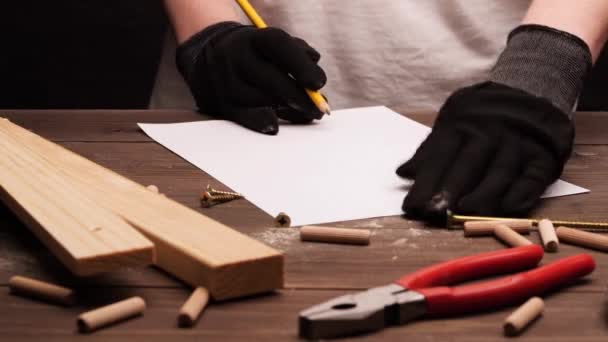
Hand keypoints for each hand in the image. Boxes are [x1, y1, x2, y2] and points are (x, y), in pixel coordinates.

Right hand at [176, 21, 326, 134]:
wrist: (208, 59)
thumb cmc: (254, 53)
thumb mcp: (271, 44)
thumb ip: (296, 53)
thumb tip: (315, 69)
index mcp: (253, 38)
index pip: (278, 46)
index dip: (300, 64)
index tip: (319, 84)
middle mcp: (237, 57)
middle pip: (271, 79)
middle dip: (300, 97)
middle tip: (320, 109)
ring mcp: (226, 82)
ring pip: (262, 101)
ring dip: (289, 111)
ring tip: (305, 114)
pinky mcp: (221, 103)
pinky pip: (243, 116)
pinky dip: (261, 122)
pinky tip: (275, 127)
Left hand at [397, 81, 573, 220]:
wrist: (530, 92)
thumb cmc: (480, 118)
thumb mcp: (452, 124)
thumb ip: (430, 151)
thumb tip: (403, 173)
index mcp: (461, 124)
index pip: (440, 156)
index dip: (425, 183)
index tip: (411, 207)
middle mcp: (490, 132)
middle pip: (468, 163)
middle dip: (449, 190)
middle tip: (433, 213)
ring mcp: (518, 143)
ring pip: (500, 172)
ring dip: (483, 194)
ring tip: (464, 212)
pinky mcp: (543, 156)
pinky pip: (534, 177)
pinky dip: (522, 193)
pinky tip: (508, 208)